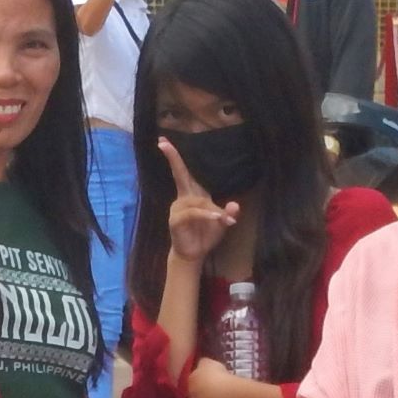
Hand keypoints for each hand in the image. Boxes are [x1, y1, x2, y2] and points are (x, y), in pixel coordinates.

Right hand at [159, 139, 239, 263]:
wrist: (194, 254)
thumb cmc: (205, 235)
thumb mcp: (221, 223)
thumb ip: (228, 213)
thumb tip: (235, 205)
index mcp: (192, 194)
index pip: (184, 172)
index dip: (175, 158)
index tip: (163, 142)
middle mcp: (182, 198)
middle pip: (180, 175)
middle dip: (173, 158)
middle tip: (163, 143)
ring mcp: (177, 209)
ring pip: (196, 201)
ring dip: (210, 209)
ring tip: (223, 220)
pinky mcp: (175, 221)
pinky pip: (192, 213)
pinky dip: (205, 215)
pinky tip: (215, 219)